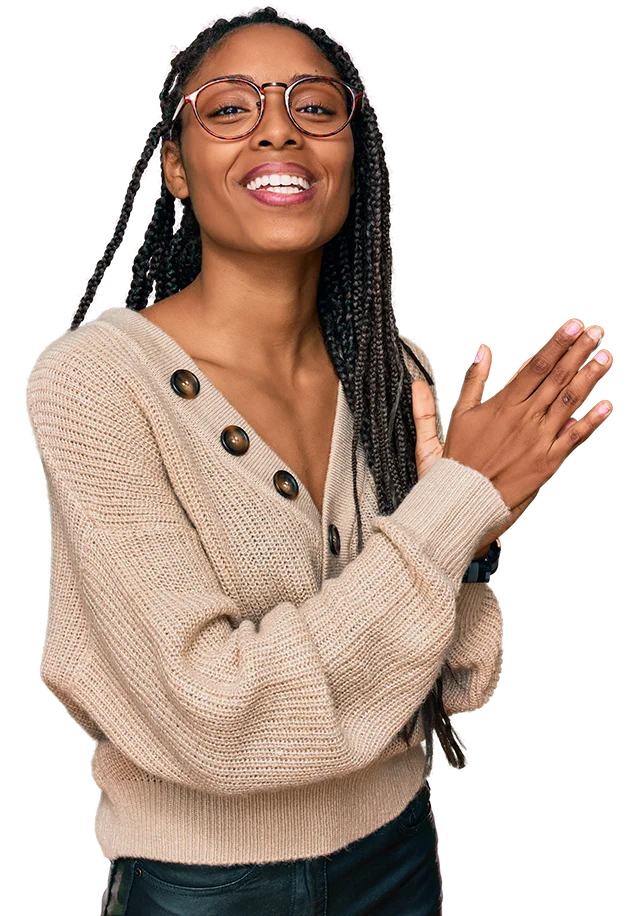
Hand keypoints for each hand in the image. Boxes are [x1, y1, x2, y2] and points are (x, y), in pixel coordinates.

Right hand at [411, 326, 609, 545]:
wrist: (463, 498)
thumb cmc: (458, 460)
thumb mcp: (458, 415)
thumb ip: (472, 381)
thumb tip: (481, 351)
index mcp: (503, 404)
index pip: (535, 367)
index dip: (556, 345)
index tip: (571, 327)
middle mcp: (525, 418)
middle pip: (557, 378)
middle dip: (578, 352)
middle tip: (594, 332)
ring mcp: (539, 438)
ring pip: (569, 401)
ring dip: (590, 377)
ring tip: (605, 357)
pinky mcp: (548, 460)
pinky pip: (574, 437)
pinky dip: (592, 420)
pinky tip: (606, 405)